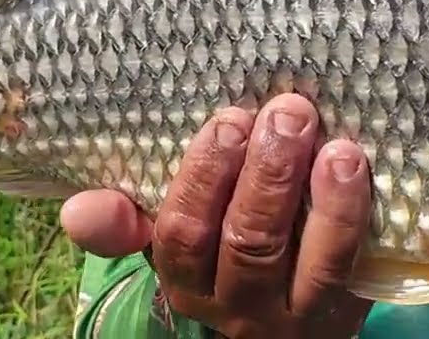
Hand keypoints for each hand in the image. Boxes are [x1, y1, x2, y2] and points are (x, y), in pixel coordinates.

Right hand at [59, 93, 374, 338]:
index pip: (178, 234)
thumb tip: (77, 208)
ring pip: (290, 255)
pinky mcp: (337, 312)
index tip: (224, 124)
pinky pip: (339, 266)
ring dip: (304, 189)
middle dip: (262, 172)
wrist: (302, 315)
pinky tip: (350, 165)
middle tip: (283, 112)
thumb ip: (128, 218)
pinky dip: (344, 214)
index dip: (200, 178)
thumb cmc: (233, 246)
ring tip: (325, 138)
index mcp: (185, 276)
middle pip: (241, 240)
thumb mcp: (182, 235)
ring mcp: (285, 313)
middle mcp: (230, 302)